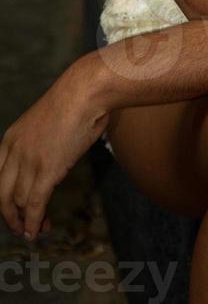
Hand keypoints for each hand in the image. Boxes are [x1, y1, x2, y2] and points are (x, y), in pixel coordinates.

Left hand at [0, 59, 108, 241]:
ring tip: (36, 230)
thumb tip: (55, 156)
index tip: (14, 207)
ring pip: (18, 202)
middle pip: (2, 194)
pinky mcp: (46, 170)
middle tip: (20, 226)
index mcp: (11, 138)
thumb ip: (43, 143)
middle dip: (10, 215)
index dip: (4, 197)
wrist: (85, 91)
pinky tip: (38, 231)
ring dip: (25, 221)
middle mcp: (14, 152)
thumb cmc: (76, 100)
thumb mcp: (48, 122)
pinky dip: (34, 222)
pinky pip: (35, 205)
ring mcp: (29, 162)